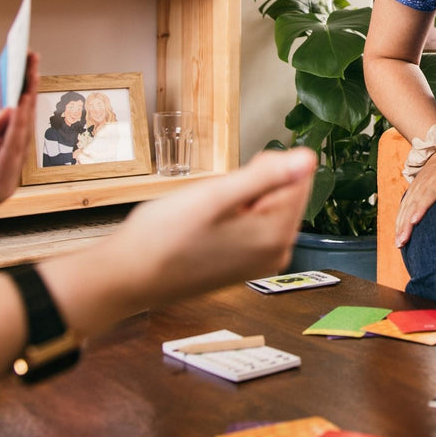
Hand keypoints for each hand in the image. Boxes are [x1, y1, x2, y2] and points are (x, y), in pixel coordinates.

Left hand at [0, 53, 39, 262]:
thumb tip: (10, 108)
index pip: (10, 118)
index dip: (19, 90)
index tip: (25, 63)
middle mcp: (1, 163)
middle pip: (21, 123)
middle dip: (27, 90)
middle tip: (32, 61)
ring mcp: (3, 176)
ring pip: (21, 136)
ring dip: (26, 106)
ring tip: (29, 79)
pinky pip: (11, 155)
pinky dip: (16, 132)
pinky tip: (18, 111)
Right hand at [91, 147, 317, 317]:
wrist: (126, 278)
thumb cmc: (162, 238)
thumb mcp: (214, 196)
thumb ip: (266, 176)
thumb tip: (309, 158)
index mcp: (276, 235)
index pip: (299, 177)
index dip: (265, 166)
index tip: (233, 179)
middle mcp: (278, 253)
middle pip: (285, 192)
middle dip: (252, 184)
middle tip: (215, 199)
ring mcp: (262, 262)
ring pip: (266, 205)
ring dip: (240, 199)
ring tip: (206, 215)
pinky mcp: (246, 265)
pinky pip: (252, 223)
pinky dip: (233, 215)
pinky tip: (206, 226)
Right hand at [395, 148, 435, 247]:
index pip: (429, 194)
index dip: (421, 207)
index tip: (415, 221)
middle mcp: (425, 183)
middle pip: (414, 204)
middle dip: (406, 223)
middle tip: (403, 241)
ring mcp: (417, 187)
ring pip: (406, 207)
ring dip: (400, 225)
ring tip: (399, 243)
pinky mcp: (412, 190)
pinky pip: (404, 206)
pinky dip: (399, 220)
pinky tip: (398, 235)